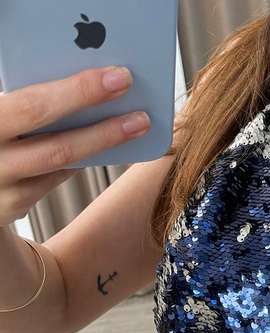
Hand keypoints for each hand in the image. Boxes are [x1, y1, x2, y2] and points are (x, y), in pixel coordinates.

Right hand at [0, 66, 150, 225]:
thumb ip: (26, 100)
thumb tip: (88, 83)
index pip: (35, 106)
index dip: (79, 91)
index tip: (119, 77)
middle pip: (56, 145)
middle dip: (104, 127)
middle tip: (142, 112)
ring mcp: (1, 186)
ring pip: (60, 163)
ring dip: (102, 144)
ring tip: (136, 125)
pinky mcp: (11, 204)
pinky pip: (53, 176)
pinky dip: (80, 156)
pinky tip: (106, 141)